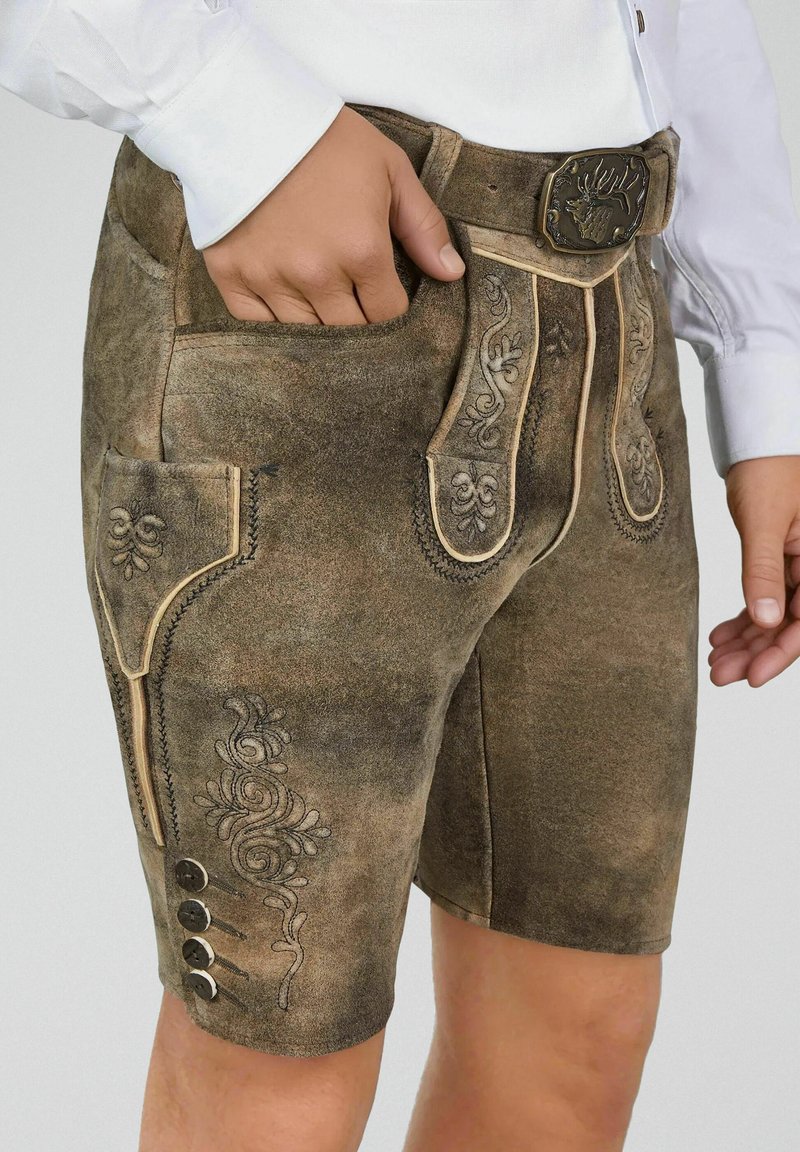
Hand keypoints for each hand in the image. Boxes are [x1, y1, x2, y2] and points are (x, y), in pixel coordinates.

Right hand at [200, 106, 464, 324]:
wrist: (245, 112)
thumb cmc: (324, 139)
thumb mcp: (389, 169)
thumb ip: (423, 226)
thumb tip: (451, 274)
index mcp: (361, 250)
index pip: (388, 316)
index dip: (391, 313)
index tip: (387, 301)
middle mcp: (316, 274)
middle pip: (349, 334)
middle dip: (359, 325)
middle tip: (356, 308)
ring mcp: (270, 279)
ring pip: (305, 337)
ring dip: (318, 328)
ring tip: (322, 308)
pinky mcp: (231, 277)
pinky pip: (258, 326)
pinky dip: (274, 325)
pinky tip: (285, 307)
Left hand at [709, 455, 799, 686]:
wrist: (759, 436)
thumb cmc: (768, 466)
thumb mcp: (764, 521)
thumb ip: (763, 571)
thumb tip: (765, 621)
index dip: (781, 653)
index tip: (752, 677)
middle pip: (791, 623)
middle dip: (756, 652)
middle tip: (720, 674)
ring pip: (776, 614)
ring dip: (747, 640)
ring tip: (714, 660)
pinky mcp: (782, 558)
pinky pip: (766, 597)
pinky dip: (745, 617)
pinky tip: (721, 635)